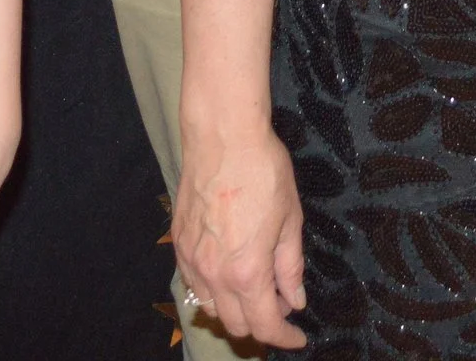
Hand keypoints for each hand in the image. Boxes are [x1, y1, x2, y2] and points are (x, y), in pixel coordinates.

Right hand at [172, 124, 306, 350]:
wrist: (222, 136)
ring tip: (255, 288)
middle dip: (261, 325)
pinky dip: (212, 290)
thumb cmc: (263, 170)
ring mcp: (192, 260)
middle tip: (281, 305)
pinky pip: (193, 284)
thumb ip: (290, 266)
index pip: (264, 325)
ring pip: (209, 309)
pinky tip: (229, 271)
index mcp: (247, 271)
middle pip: (235, 324)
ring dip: (234, 310)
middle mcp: (214, 274)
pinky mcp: (178, 244)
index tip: (297, 337)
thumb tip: (295, 300)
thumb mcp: (291, 219)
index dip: (284, 337)